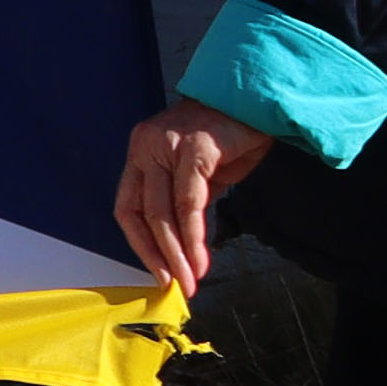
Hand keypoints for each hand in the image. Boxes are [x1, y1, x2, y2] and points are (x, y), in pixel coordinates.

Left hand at [115, 99, 276, 296]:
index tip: (156, 271)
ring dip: (178, 253)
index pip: (128, 207)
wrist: (258, 100)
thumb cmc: (230, 135)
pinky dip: (195, 236)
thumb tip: (180, 241)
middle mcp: (146, 147)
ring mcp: (166, 147)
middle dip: (158, 256)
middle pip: (141, 214)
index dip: (140, 243)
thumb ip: (184, 199)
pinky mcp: (193, 151)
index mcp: (141, 152)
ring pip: (163, 214)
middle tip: (175, 284)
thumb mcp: (199, 172)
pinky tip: (202, 256)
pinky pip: (189, 204)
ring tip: (191, 279)